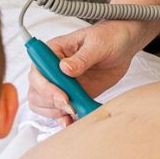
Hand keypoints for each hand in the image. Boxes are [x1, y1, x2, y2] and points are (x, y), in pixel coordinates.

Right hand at [27, 20, 145, 124]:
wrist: (123, 46)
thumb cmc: (108, 37)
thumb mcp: (97, 44)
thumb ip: (82, 58)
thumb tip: (64, 69)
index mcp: (53, 51)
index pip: (37, 72)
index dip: (46, 87)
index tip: (63, 96)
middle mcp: (52, 69)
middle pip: (36, 92)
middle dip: (50, 103)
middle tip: (71, 107)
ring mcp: (60, 84)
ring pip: (44, 104)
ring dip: (55, 113)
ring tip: (74, 114)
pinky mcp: (71, 95)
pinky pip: (60, 111)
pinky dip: (64, 119)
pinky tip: (73, 121)